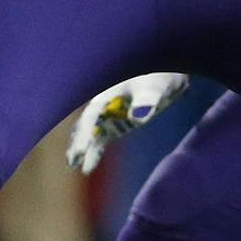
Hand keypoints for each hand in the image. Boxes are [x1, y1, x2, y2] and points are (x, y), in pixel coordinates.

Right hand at [66, 73, 191, 173]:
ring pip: (90, 133)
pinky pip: (101, 138)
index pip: (92, 115)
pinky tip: (87, 166)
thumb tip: (138, 117)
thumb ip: (147, 100)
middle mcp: (103, 104)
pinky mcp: (117, 122)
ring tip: (75, 166)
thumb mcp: (156, 87)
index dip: (85, 133)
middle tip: (73, 161)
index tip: (82, 150)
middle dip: (79, 142)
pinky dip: (94, 150)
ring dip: (82, 148)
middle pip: (86, 125)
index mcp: (107, 93)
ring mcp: (109, 114)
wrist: (167, 75)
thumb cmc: (159, 77)